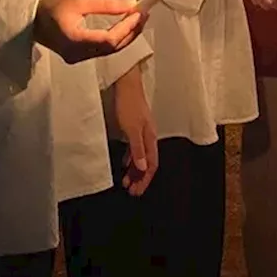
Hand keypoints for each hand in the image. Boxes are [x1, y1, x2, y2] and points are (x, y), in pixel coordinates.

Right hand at [33, 0, 145, 64]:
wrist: (30, 20)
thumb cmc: (52, 6)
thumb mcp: (80, 1)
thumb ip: (107, 5)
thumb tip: (132, 5)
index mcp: (75, 40)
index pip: (109, 39)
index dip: (127, 27)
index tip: (140, 13)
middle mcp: (78, 54)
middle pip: (112, 48)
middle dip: (131, 32)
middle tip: (144, 15)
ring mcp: (78, 58)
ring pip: (109, 51)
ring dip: (126, 36)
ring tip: (138, 20)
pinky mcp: (78, 57)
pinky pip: (102, 51)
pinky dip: (115, 40)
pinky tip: (124, 28)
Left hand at [112, 67, 157, 196]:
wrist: (126, 84)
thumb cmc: (129, 105)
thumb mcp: (132, 129)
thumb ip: (137, 149)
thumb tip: (144, 168)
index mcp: (151, 137)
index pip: (152, 164)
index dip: (145, 179)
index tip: (136, 192)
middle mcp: (149, 136)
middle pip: (148, 162)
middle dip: (140, 178)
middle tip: (131, 191)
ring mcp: (142, 131)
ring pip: (141, 156)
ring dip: (135, 169)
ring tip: (126, 181)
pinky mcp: (134, 126)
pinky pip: (135, 148)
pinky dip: (131, 158)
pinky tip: (124, 163)